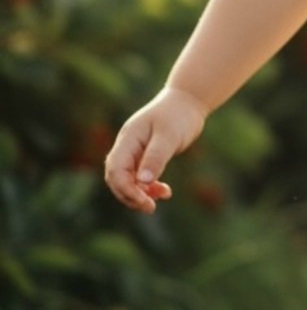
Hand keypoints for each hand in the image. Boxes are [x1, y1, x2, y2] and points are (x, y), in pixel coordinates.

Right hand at [103, 86, 206, 212]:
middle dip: (130, 195)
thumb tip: (142, 182)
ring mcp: (135, 151)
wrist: (188, 101)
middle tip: (150, 208)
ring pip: (128, 179)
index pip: (116, 170)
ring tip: (161, 198)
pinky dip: (150, 187)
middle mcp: (127, 146)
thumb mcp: (168, 137)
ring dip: (140, 193)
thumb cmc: (178, 116)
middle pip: (117, 178)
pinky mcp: (145, 155)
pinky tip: (165, 191)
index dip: (126, 189)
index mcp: (128, 139)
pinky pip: (140, 177)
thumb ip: (155, 158)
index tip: (145, 202)